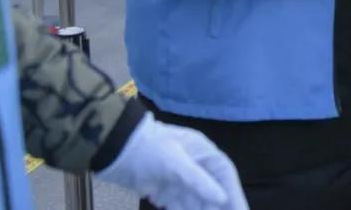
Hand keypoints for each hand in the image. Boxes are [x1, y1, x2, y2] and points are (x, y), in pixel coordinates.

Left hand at [97, 113, 247, 209]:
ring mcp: (181, 183)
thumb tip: (221, 198)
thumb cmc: (149, 147)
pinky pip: (180, 209)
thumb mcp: (175, 161)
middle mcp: (196, 168)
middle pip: (213, 194)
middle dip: (219, 209)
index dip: (235, 196)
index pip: (225, 177)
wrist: (115, 149)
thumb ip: (198, 180)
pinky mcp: (166, 194)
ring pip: (197, 204)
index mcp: (204, 154)